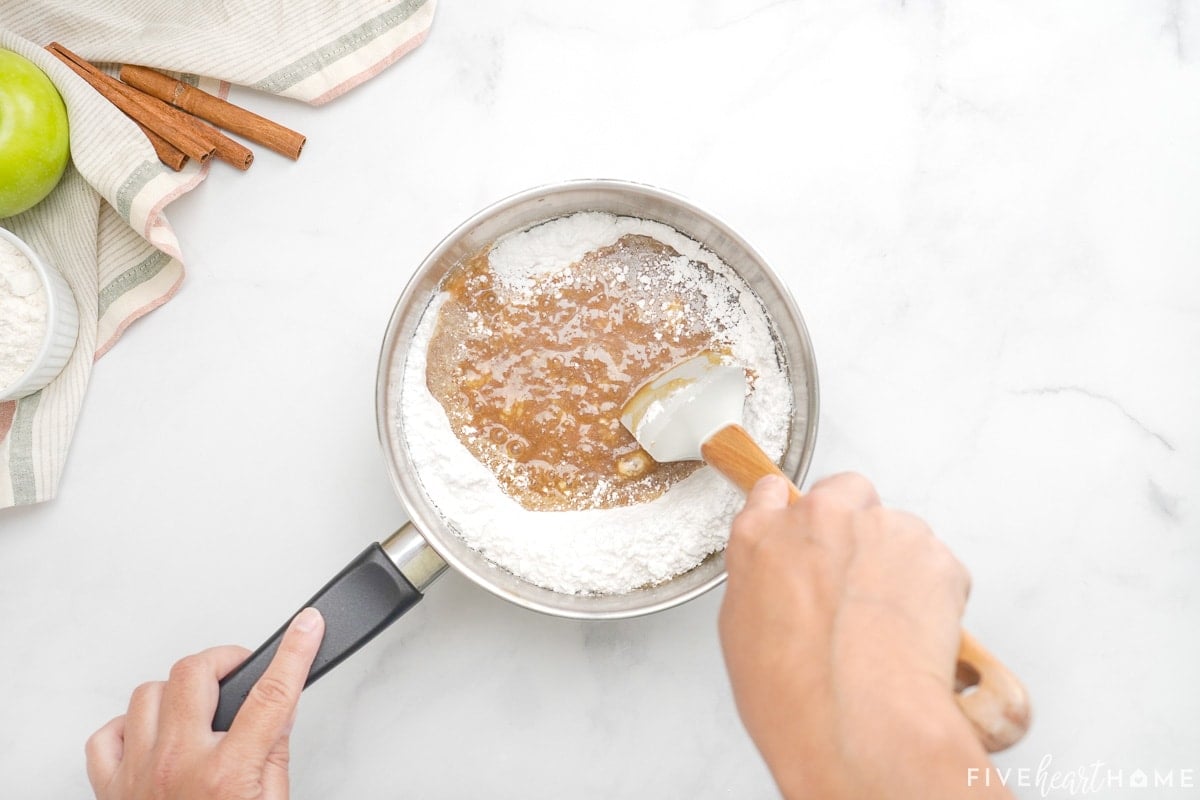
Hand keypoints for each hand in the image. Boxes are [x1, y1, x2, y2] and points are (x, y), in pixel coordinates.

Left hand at [86, 608, 324, 799]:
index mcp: (228, 774)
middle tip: (242, 670)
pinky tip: (153, 734)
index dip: (295, 652)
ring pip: (148, 694)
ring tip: (201, 709)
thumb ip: (273, 751)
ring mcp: (137, 774)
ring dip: (178, 692)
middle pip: (194, 673)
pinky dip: (130, 726)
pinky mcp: (109, 788)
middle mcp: (178, 766)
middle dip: (225, 660)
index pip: (271, 693)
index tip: (308, 627)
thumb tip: (275, 708)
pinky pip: (107, 734)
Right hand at [719, 473, 1011, 799]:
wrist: (858, 721)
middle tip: (857, 581)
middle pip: (846, 494)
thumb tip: (781, 582)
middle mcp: (819, 518)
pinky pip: (937, 564)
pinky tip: (913, 634)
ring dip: (896, 562)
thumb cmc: (797, 694)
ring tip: (887, 624)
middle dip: (855, 526)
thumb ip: (762, 583)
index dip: (794, 514)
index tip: (804, 526)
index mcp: (760, 537)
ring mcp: (880, 528)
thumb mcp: (743, 634)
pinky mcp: (933, 552)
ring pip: (896, 529)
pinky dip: (932, 592)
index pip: (772, 495)